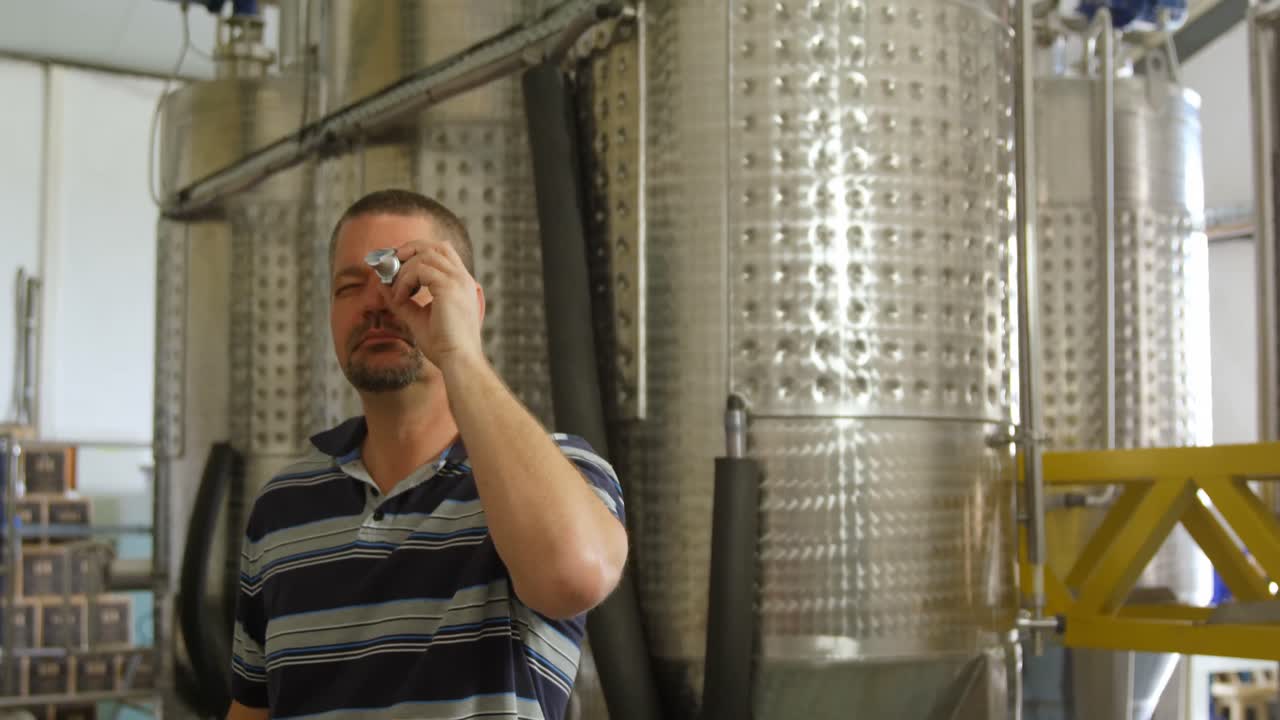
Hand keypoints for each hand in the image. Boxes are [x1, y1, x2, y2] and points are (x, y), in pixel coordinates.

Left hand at [377, 238, 483, 368]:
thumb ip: (402, 300)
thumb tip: (382, 285)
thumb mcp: (418, 318)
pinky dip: (405, 281)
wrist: (458, 361)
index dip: (417, 252)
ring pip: (425, 255)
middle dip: (409, 250)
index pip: (442, 252)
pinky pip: (420, 270)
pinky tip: (401, 299)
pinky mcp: (449, 287)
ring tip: (396, 292)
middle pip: (435, 245)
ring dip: (404, 270)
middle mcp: (462, 278)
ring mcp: (458, 280)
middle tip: (389, 265)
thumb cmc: (444, 345)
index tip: (396, 265)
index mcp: (461, 284)